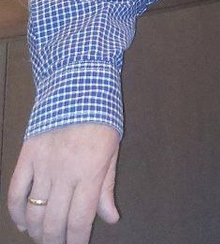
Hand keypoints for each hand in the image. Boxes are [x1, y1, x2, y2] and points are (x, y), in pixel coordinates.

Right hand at [7, 124, 119, 243]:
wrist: (78, 80)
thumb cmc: (102, 114)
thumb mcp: (113, 147)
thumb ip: (108, 186)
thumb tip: (111, 218)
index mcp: (90, 171)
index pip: (79, 220)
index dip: (76, 242)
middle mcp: (65, 172)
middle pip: (55, 222)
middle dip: (56, 242)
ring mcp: (43, 164)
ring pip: (34, 211)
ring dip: (37, 231)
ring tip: (42, 238)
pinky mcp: (27, 155)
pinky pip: (16, 190)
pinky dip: (16, 212)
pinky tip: (23, 223)